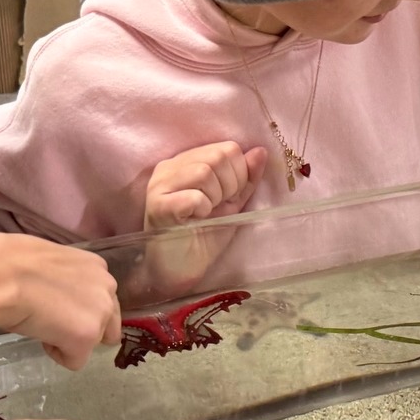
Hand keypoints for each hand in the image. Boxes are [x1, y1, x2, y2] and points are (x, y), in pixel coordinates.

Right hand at [0, 234, 120, 368]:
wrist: (3, 275)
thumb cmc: (14, 264)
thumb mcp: (52, 265)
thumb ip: (68, 281)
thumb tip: (57, 295)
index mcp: (98, 267)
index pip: (101, 298)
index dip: (78, 307)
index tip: (55, 305)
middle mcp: (108, 288)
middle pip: (108, 324)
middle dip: (84, 328)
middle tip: (54, 323)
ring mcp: (100, 313)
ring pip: (93, 342)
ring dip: (70, 340)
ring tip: (42, 325)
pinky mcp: (87, 338)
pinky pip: (75, 361)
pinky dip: (56, 354)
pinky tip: (39, 335)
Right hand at [143, 142, 269, 230]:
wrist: (179, 271)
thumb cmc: (203, 236)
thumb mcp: (232, 203)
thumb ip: (245, 178)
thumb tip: (261, 151)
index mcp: (185, 161)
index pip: (226, 148)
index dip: (238, 174)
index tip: (229, 198)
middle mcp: (168, 167)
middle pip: (216, 157)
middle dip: (229, 185)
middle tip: (217, 206)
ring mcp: (159, 185)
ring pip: (203, 172)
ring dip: (215, 197)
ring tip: (205, 213)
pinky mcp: (158, 207)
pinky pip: (193, 197)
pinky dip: (203, 209)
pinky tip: (195, 220)